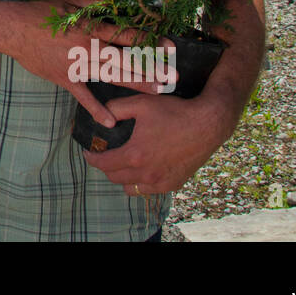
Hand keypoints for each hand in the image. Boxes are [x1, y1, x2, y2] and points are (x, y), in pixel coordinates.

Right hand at [9, 0, 175, 127]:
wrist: (14, 29)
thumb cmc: (42, 13)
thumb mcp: (70, 1)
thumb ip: (94, 1)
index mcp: (92, 27)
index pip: (127, 36)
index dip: (150, 40)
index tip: (170, 46)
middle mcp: (89, 48)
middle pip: (127, 60)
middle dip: (152, 68)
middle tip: (174, 77)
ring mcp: (78, 65)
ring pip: (112, 77)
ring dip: (136, 84)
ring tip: (158, 93)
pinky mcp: (66, 78)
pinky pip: (84, 96)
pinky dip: (96, 110)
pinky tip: (111, 122)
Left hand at [82, 87, 230, 194]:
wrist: (207, 124)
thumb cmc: (174, 112)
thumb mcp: (141, 104)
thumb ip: (116, 108)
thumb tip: (101, 116)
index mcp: (134, 155)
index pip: (103, 164)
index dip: (91, 158)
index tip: (88, 152)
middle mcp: (146, 173)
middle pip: (114, 177)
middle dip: (105, 166)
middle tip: (105, 154)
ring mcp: (160, 182)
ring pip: (130, 187)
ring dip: (122, 176)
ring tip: (123, 162)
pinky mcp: (173, 184)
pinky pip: (148, 190)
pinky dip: (141, 182)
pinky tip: (143, 168)